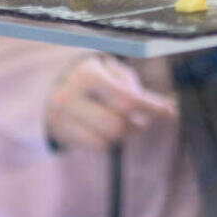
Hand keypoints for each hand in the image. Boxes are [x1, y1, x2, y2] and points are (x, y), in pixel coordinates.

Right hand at [45, 56, 176, 148]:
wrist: (45, 83)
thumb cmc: (90, 75)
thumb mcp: (109, 69)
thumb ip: (132, 86)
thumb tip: (165, 109)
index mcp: (85, 76)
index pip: (126, 99)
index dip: (151, 108)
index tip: (170, 112)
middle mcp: (69, 98)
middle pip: (117, 126)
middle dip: (136, 124)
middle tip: (142, 119)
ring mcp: (60, 119)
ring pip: (108, 140)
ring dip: (123, 134)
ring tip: (122, 120)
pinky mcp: (59, 134)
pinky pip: (96, 146)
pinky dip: (109, 140)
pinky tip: (106, 128)